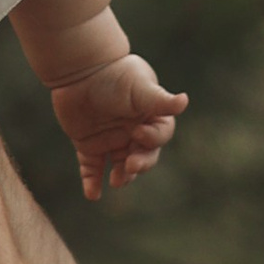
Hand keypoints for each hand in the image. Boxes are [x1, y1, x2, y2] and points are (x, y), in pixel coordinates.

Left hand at [50, 53, 188, 202]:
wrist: (79, 69)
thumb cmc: (114, 75)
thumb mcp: (139, 88)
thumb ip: (159, 100)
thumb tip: (184, 101)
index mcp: (149, 118)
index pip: (159, 137)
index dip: (152, 139)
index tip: (138, 132)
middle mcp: (133, 132)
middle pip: (143, 156)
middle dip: (140, 164)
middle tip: (130, 166)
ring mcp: (111, 140)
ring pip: (121, 167)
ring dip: (121, 176)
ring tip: (116, 181)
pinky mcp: (89, 146)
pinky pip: (92, 169)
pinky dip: (92, 183)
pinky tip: (92, 194)